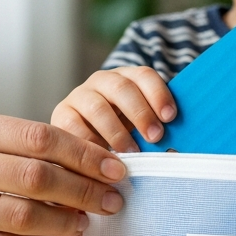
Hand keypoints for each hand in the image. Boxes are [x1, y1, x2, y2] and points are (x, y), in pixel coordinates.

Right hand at [0, 106, 125, 235]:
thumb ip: (2, 138)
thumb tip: (72, 153)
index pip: (39, 136)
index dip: (85, 154)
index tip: (114, 166)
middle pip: (37, 176)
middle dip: (85, 191)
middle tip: (112, 200)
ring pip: (21, 217)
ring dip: (64, 224)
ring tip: (85, 225)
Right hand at [52, 67, 176, 152]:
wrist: (81, 148)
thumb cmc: (123, 138)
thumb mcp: (139, 129)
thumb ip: (155, 132)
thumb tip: (175, 150)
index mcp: (126, 78)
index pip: (143, 76)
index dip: (158, 94)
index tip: (170, 117)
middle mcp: (101, 82)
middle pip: (121, 87)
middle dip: (140, 112)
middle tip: (155, 137)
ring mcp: (79, 97)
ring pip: (97, 107)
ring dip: (117, 131)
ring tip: (131, 153)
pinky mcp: (61, 115)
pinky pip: (74, 127)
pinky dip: (90, 144)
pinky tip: (103, 159)